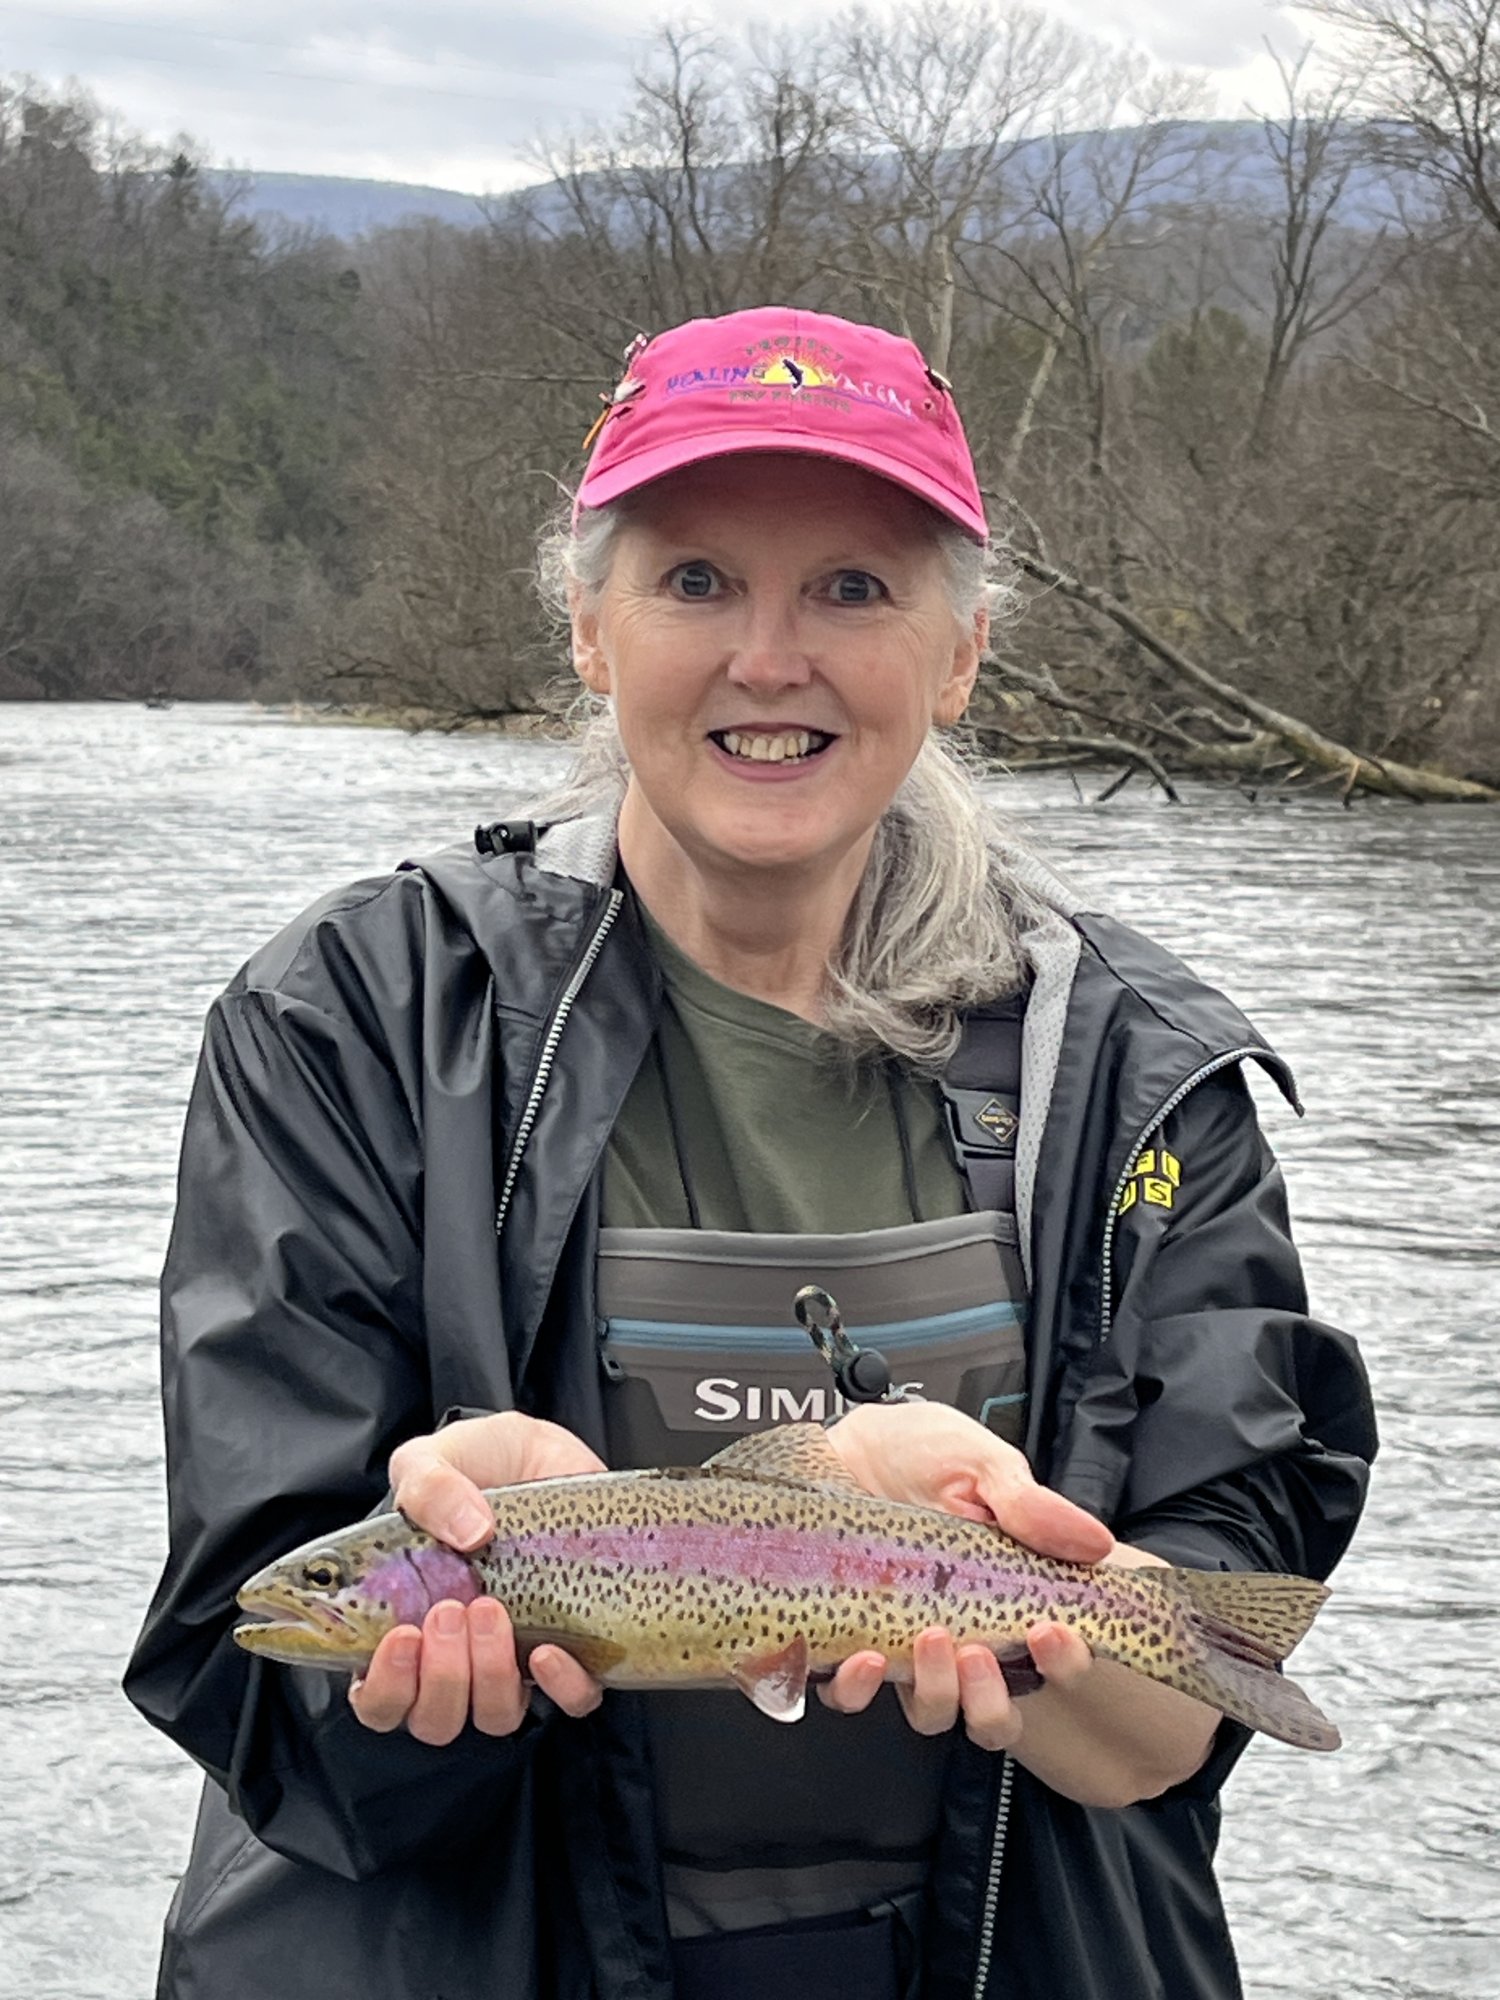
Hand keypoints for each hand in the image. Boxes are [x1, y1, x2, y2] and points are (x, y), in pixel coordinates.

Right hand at [349, 1412, 607, 1743]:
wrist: (547, 1452)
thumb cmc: (479, 1463)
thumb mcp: (435, 1457)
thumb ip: (427, 1486)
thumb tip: (469, 1532)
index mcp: (406, 1621)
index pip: (380, 1699)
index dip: (385, 1687)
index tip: (402, 1637)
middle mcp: (457, 1652)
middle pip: (435, 1718)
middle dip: (441, 1677)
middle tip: (450, 1611)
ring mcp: (514, 1653)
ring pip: (495, 1716)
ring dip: (490, 1678)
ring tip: (492, 1611)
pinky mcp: (573, 1646)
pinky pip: (572, 1700)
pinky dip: (561, 1687)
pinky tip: (549, 1650)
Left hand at [818, 1402, 1116, 1747]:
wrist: (849, 1439)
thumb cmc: (923, 1452)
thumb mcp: (981, 1466)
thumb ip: (1030, 1506)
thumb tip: (1096, 1544)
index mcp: (1009, 1597)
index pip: (1054, 1657)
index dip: (1064, 1662)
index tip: (1050, 1633)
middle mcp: (962, 1632)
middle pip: (993, 1713)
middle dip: (991, 1701)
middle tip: (978, 1653)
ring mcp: (905, 1643)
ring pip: (931, 1712)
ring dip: (936, 1694)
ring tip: (928, 1641)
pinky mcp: (848, 1639)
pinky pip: (851, 1694)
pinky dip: (858, 1691)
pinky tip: (864, 1660)